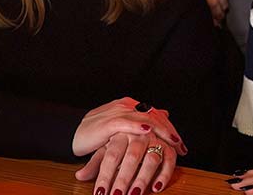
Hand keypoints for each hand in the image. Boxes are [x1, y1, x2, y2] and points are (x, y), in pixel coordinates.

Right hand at [72, 97, 186, 157]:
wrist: (71, 133)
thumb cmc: (96, 132)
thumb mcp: (122, 126)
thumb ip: (143, 118)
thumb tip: (164, 113)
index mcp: (130, 106)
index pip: (156, 115)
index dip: (170, 128)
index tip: (181, 144)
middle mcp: (126, 106)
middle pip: (155, 116)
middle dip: (169, 132)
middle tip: (181, 146)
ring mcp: (117, 112)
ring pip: (145, 118)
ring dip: (160, 131)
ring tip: (172, 142)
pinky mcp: (107, 122)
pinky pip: (125, 122)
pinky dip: (137, 126)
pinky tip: (147, 131)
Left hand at [76, 132, 176, 194]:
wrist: (137, 120)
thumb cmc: (117, 138)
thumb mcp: (104, 148)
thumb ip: (94, 163)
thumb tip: (80, 176)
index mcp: (121, 133)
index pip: (111, 156)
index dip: (106, 176)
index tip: (100, 194)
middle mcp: (139, 135)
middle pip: (132, 158)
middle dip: (124, 179)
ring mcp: (155, 139)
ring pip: (152, 159)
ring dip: (143, 179)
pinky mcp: (168, 145)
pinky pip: (170, 159)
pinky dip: (165, 174)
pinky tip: (156, 188)